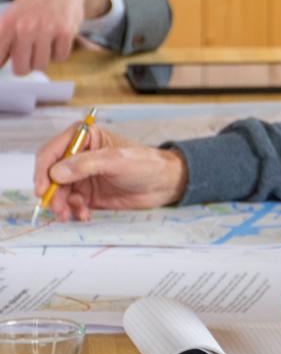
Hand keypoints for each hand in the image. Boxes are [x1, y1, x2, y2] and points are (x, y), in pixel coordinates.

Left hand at [0, 0, 111, 74]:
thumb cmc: (33, 5)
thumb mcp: (12, 16)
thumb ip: (4, 40)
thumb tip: (1, 64)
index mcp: (7, 24)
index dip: (3, 63)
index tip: (8, 62)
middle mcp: (25, 27)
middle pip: (22, 68)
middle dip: (25, 66)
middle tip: (28, 58)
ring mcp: (47, 30)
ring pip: (42, 65)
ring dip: (43, 60)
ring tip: (43, 45)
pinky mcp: (66, 32)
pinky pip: (60, 58)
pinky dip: (59, 53)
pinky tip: (57, 40)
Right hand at [33, 124, 188, 220]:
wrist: (165, 184)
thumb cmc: (144, 164)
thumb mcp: (115, 161)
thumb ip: (85, 165)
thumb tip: (56, 173)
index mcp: (83, 138)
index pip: (51, 152)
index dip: (43, 170)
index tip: (42, 189)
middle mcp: (79, 156)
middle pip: (51, 175)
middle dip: (52, 192)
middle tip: (57, 208)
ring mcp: (83, 176)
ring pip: (60, 191)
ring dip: (61, 204)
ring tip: (70, 215)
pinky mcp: (89, 193)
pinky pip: (72, 203)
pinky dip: (73, 210)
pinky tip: (83, 215)